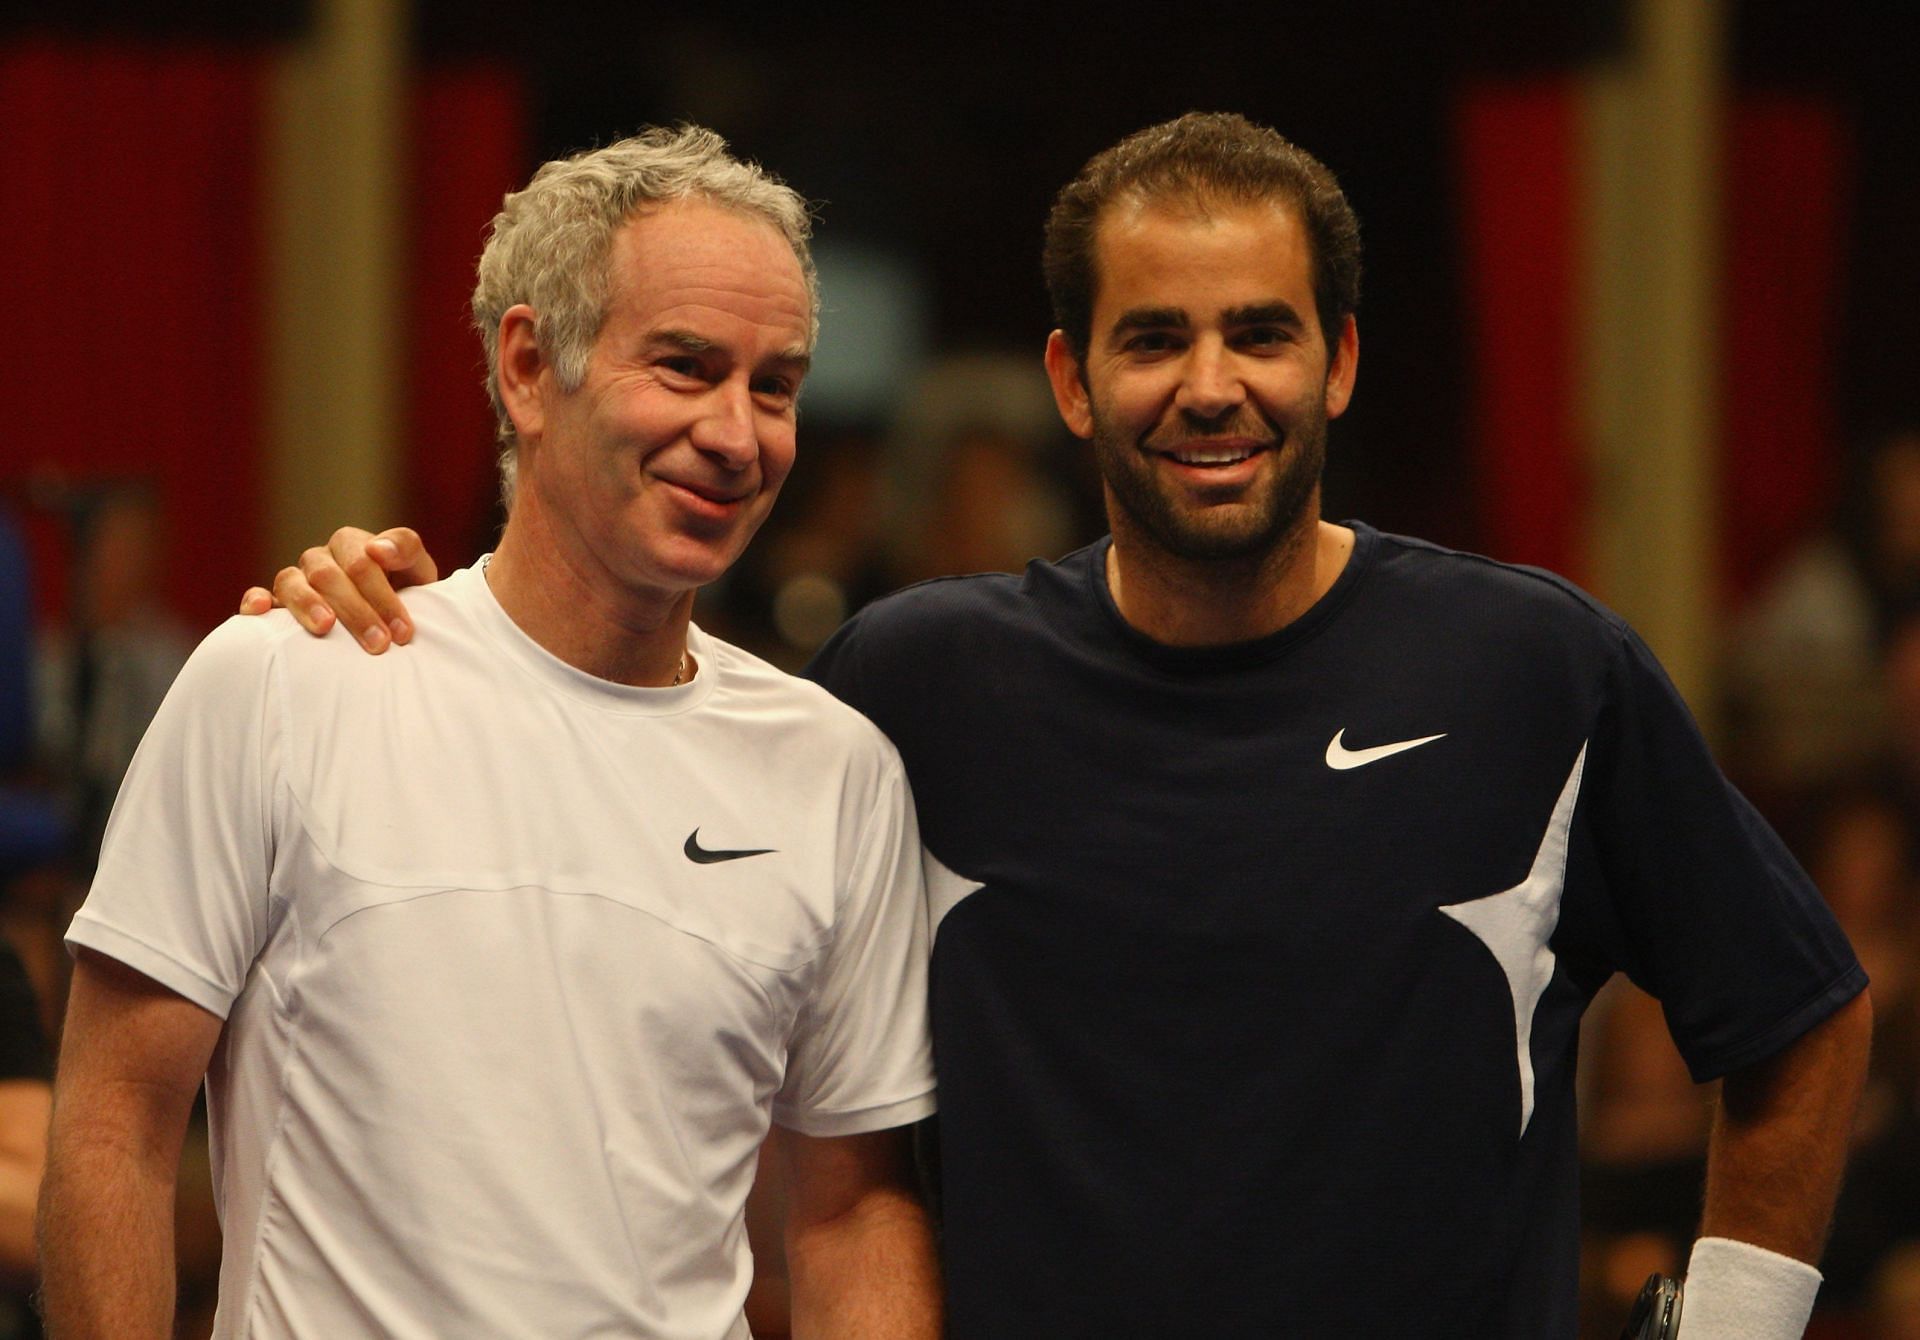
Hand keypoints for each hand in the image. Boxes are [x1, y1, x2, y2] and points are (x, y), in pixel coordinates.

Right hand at [237, 526, 438, 653]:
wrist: (387, 622)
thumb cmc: (406, 594)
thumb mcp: (417, 571)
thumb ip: (406, 550)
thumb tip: (378, 549)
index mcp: (352, 545)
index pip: (361, 561)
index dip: (383, 595)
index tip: (403, 631)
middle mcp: (320, 559)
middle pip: (328, 574)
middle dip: (357, 611)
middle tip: (379, 644)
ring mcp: (296, 580)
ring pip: (290, 582)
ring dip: (307, 604)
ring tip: (325, 628)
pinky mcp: (275, 604)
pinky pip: (258, 597)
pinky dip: (255, 601)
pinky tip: (260, 612)